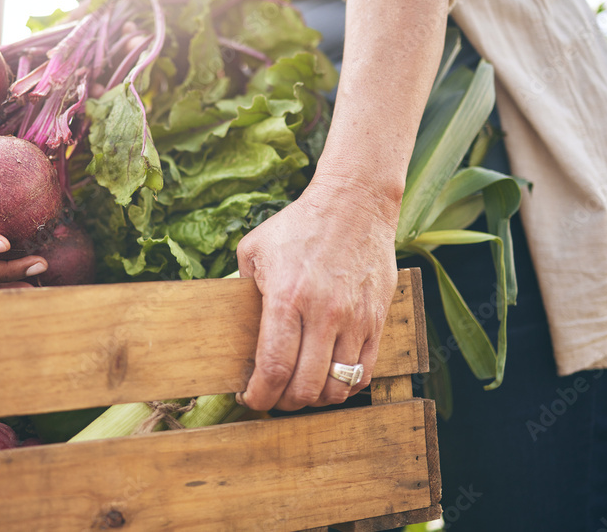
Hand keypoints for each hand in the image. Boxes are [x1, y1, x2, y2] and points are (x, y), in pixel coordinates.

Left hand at [235, 181, 398, 410]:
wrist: (355, 203)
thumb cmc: (299, 225)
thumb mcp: (253, 249)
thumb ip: (240, 289)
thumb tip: (229, 326)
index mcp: (287, 297)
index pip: (274, 368)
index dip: (258, 396)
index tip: (248, 398)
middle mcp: (324, 314)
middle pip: (305, 388)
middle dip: (282, 403)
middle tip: (271, 396)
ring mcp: (355, 320)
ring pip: (337, 388)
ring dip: (314, 399)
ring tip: (299, 389)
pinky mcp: (378, 321)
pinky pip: (364, 373)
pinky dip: (343, 387)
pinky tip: (327, 378)